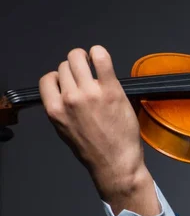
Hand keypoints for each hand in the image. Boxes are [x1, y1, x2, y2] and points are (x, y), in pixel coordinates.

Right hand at [39, 46, 158, 215]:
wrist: (116, 162)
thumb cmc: (94, 150)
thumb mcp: (65, 130)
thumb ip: (62, 109)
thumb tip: (64, 92)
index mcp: (55, 110)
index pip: (48, 79)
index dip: (59, 77)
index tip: (69, 81)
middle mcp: (69, 99)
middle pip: (65, 66)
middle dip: (75, 67)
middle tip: (86, 74)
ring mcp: (90, 93)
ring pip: (78, 58)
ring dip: (85, 58)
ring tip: (94, 64)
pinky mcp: (111, 90)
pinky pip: (101, 59)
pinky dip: (99, 53)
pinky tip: (101, 57)